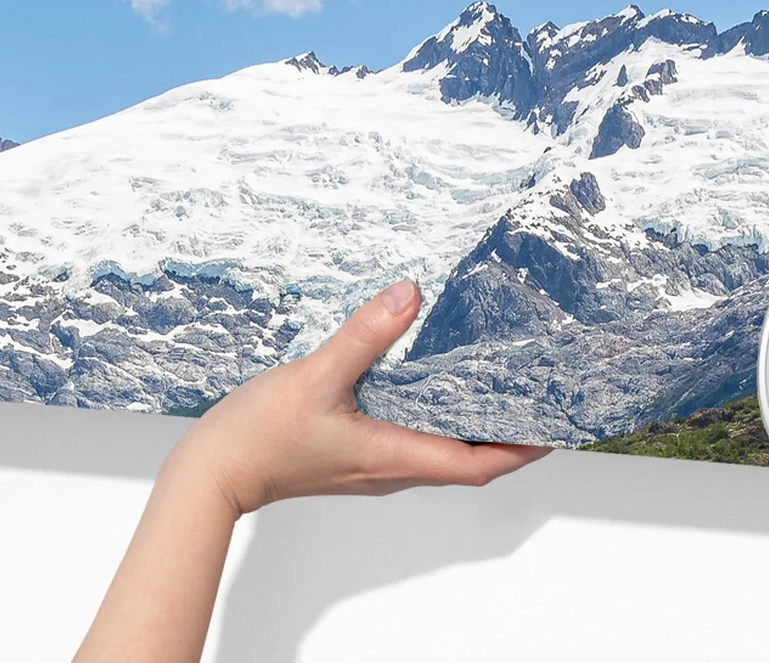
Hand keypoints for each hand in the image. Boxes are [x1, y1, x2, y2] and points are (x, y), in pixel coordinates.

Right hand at [166, 279, 549, 516]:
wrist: (214, 472)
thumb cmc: (261, 435)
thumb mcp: (317, 375)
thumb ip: (364, 334)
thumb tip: (409, 295)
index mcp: (392, 457)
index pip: (476, 464)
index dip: (520, 448)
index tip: (554, 426)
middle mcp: (389, 468)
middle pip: (465, 460)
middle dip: (505, 434)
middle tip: (532, 398)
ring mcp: (370, 465)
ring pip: (437, 450)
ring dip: (469, 426)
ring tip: (491, 387)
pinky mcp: (351, 454)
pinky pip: (409, 439)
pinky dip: (433, 418)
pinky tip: (425, 384)